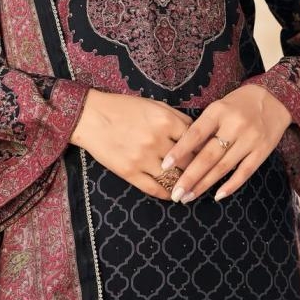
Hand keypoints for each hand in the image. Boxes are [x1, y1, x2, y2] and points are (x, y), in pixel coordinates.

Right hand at [70, 89, 193, 199]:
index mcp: (166, 121)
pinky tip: (172, 195)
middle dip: (197, 170)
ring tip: (190, 188)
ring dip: (183, 184)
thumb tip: (197, 134)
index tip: (209, 158)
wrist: (91, 117)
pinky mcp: (129, 172)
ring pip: (173, 178)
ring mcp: (143, 158)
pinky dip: (167, 194)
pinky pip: (155, 188)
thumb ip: (177, 118)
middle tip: (204, 176)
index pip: (196, 142)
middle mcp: (157, 140)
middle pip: (188, 162)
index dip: (204, 151)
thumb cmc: (123, 108)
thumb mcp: (154, 105)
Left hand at [160, 82, 291, 202]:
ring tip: (189, 197)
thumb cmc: (238, 103)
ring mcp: (250, 139)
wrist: (275, 98)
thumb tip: (182, 153)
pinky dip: (231, 185)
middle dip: (190, 177)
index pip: (195, 134)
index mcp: (218, 111)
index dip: (180, 151)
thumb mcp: (218, 106)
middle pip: (208, 156)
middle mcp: (234, 125)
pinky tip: (217, 195)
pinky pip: (245, 172)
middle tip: (175, 193)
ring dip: (205, 184)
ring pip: (223, 166)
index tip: (165, 166)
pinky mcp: (263, 150)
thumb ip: (204, 126)